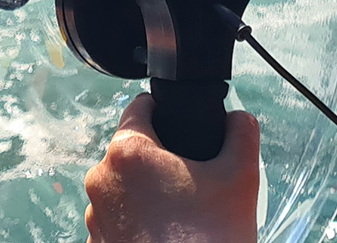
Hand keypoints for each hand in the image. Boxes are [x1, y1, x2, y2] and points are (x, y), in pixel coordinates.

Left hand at [84, 94, 260, 242]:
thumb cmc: (210, 236)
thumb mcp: (241, 177)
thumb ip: (241, 133)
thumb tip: (239, 119)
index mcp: (129, 152)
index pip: (139, 107)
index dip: (164, 112)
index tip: (183, 128)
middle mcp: (103, 180)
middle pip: (133, 151)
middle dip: (161, 161)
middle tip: (193, 181)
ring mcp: (96, 216)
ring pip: (125, 187)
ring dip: (148, 193)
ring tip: (183, 214)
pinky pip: (119, 220)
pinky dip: (139, 223)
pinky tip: (167, 235)